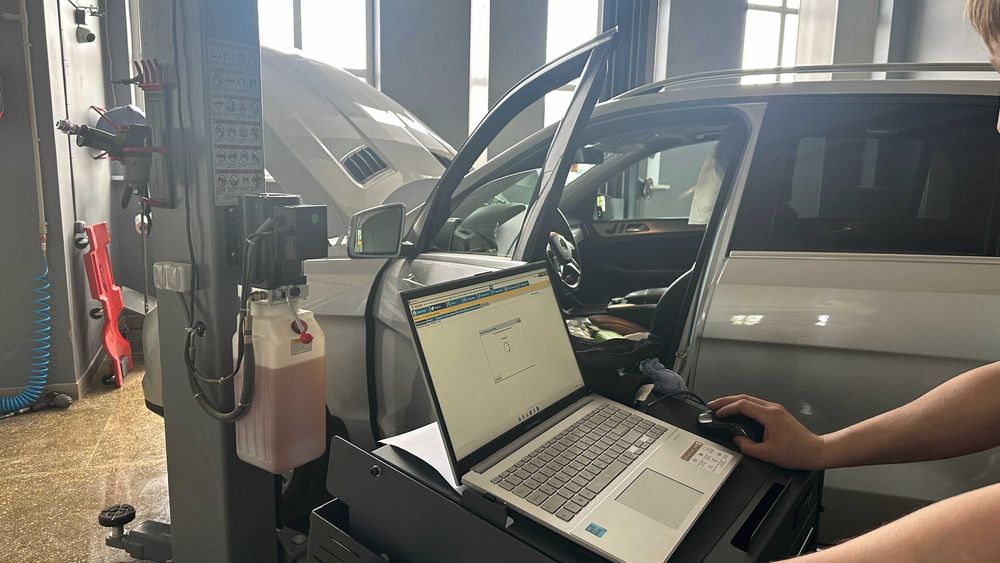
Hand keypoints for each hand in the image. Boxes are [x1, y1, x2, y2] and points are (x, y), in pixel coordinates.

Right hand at [706, 394, 826, 470]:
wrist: (815, 451)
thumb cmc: (797, 452)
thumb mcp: (767, 454)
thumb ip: (747, 446)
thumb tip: (737, 440)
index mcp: (769, 415)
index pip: (742, 405)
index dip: (726, 408)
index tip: (717, 413)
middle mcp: (772, 408)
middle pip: (744, 397)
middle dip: (726, 400)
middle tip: (713, 405)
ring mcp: (776, 409)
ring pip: (750, 399)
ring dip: (734, 402)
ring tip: (722, 407)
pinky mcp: (778, 413)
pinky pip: (756, 405)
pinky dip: (743, 406)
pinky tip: (738, 412)